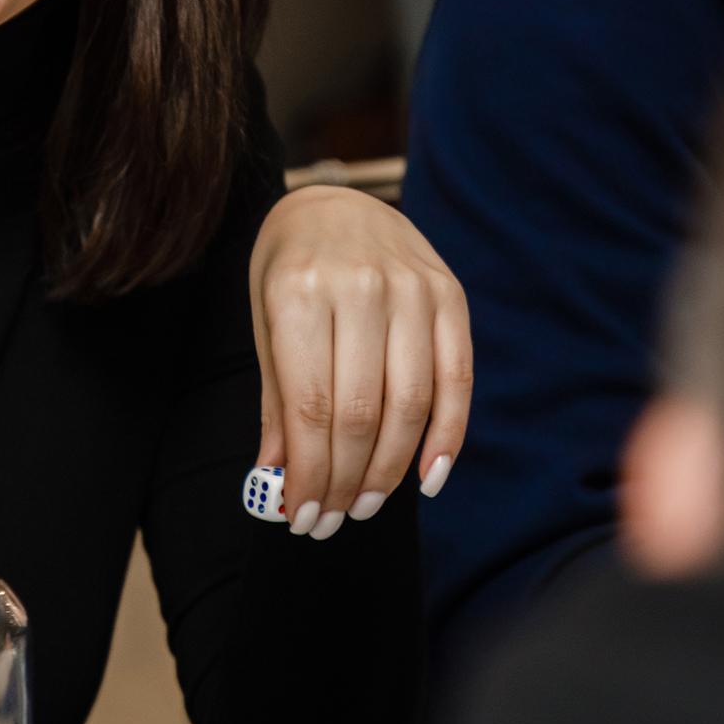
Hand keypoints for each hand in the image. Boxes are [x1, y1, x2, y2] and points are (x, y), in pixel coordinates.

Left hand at [249, 185, 471, 537]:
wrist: (334, 203)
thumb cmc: (290, 272)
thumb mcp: (266, 325)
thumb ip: (278, 402)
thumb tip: (278, 483)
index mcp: (300, 291)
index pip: (311, 406)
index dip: (309, 473)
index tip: (301, 516)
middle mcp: (360, 287)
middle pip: (360, 413)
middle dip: (345, 480)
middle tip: (332, 519)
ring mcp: (412, 288)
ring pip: (410, 405)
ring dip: (389, 470)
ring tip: (366, 505)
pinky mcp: (450, 295)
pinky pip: (457, 380)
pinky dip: (446, 437)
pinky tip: (427, 477)